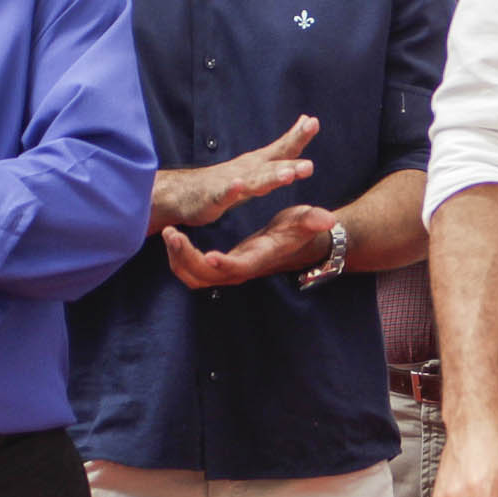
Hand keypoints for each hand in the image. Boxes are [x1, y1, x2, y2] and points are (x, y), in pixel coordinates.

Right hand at [154, 116, 318, 230]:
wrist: (185, 192)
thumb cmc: (227, 178)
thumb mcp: (260, 163)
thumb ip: (285, 147)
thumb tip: (308, 120)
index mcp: (259, 164)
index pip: (282, 150)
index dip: (298, 138)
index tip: (314, 123)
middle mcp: (247, 170)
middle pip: (271, 166)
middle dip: (290, 164)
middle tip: (309, 165)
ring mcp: (231, 183)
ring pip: (253, 181)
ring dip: (269, 177)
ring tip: (287, 175)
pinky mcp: (214, 198)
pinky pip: (224, 195)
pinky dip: (231, 190)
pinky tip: (238, 185)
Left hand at [161, 203, 337, 287]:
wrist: (298, 243)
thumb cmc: (300, 229)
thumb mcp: (307, 220)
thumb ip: (315, 219)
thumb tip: (328, 220)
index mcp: (259, 258)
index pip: (240, 268)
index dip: (224, 264)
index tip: (208, 254)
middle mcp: (241, 269)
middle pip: (207, 276)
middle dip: (186, 258)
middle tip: (173, 233)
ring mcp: (229, 271)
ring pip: (195, 277)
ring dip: (178, 259)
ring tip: (169, 233)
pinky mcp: (221, 267)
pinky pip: (192, 272)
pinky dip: (179, 259)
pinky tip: (174, 238)